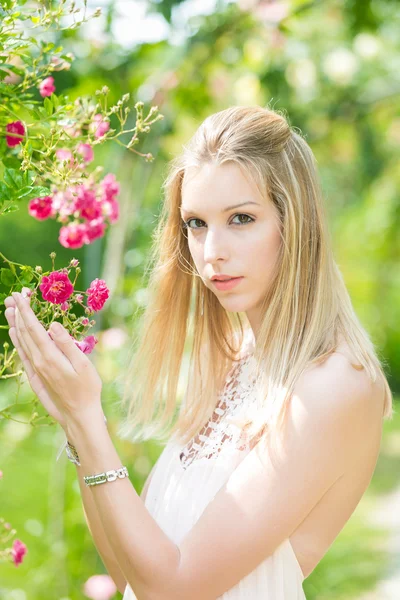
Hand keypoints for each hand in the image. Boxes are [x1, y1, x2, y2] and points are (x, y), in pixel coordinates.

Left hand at [4, 288, 102, 428]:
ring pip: (21, 342)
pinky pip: (23, 354)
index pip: (33, 327)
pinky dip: (17, 341)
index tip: (20, 294)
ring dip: (15, 324)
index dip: (26, 310)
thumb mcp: (83, 365)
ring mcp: (35, 370)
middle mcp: (38, 362)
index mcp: (50, 356)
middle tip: (12, 295)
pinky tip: (14, 334)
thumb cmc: (87, 390)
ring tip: (9, 309)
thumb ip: (67, 344)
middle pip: (24, 332)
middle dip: (18, 312)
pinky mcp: (36, 377)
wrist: (79, 416)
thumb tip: (52, 325)